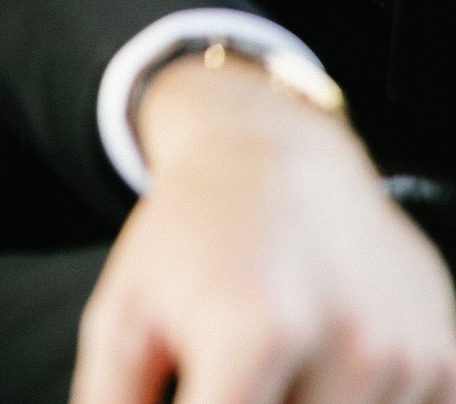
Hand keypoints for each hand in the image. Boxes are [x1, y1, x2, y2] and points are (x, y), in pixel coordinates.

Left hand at [73, 60, 455, 403]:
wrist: (276, 158)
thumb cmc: (185, 246)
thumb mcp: (124, 317)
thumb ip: (114, 402)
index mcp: (253, 332)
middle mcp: (347, 345)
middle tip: (233, 387)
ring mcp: (409, 359)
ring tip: (271, 378)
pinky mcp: (448, 365)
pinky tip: (322, 383)